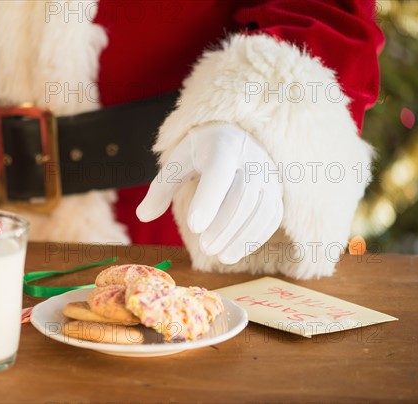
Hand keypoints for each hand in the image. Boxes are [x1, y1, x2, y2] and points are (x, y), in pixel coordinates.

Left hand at [137, 122, 282, 263]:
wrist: (237, 137)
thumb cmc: (201, 153)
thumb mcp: (178, 163)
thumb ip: (160, 189)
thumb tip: (142, 216)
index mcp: (222, 147)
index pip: (218, 171)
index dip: (208, 199)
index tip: (194, 226)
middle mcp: (250, 160)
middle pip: (243, 194)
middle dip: (224, 224)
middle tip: (204, 248)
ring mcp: (267, 176)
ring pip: (260, 208)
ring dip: (240, 236)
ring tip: (219, 256)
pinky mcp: (275, 193)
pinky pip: (271, 217)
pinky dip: (254, 238)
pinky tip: (234, 252)